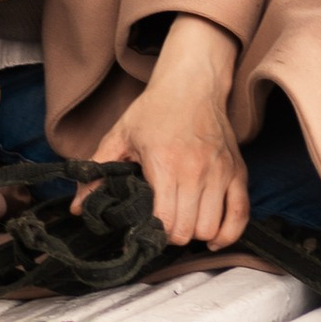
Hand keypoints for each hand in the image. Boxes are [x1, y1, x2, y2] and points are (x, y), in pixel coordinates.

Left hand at [91, 16, 246, 249]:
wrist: (193, 84)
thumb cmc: (155, 110)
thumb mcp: (119, 137)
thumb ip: (96, 172)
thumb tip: (79, 208)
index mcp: (165, 164)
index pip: (166, 222)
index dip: (153, 233)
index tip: (145, 227)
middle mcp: (196, 171)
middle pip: (189, 230)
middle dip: (172, 236)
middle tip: (162, 226)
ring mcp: (220, 172)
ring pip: (212, 227)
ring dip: (196, 233)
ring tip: (183, 224)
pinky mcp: (238, 172)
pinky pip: (241, 215)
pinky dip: (228, 233)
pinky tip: (213, 237)